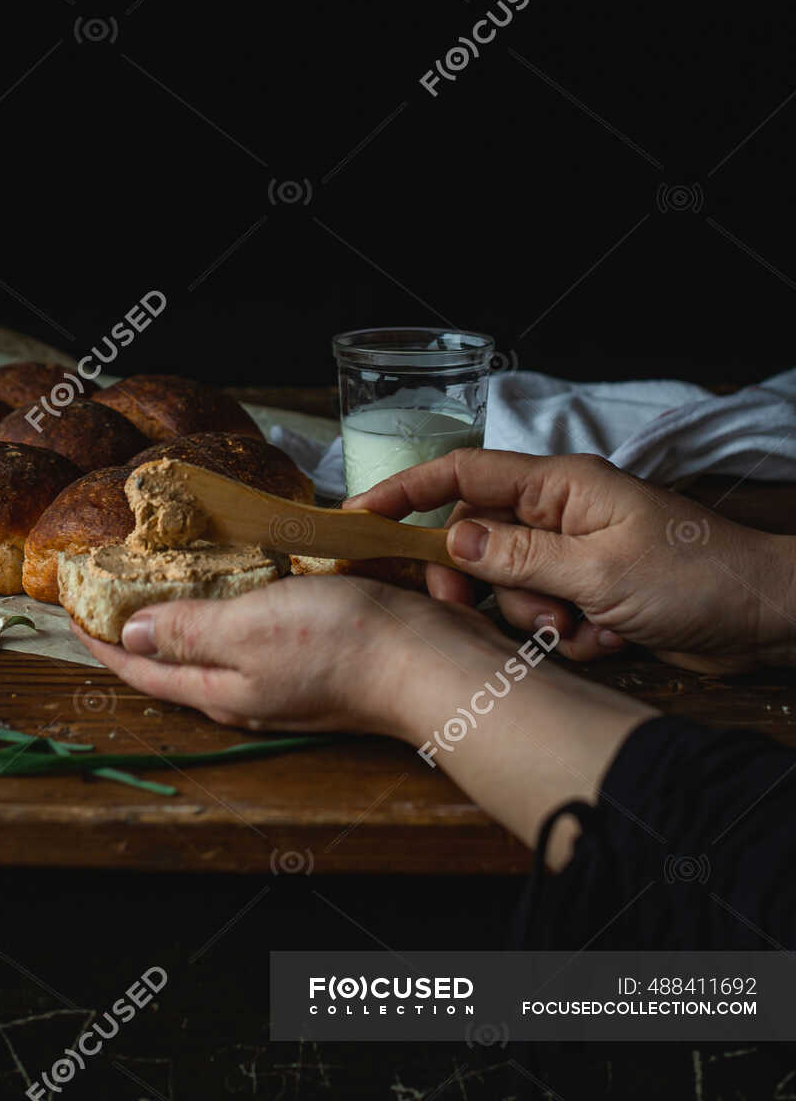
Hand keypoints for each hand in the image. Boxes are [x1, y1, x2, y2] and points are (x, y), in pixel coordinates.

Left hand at [72, 571, 500, 737]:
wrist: (434, 661)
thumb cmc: (343, 646)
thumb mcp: (249, 631)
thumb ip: (186, 633)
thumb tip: (125, 637)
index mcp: (222, 690)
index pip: (140, 670)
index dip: (99, 639)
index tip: (66, 605)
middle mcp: (248, 688)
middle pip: (174, 658)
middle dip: (137, 625)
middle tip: (108, 580)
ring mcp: (286, 672)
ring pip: (219, 639)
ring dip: (188, 608)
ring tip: (164, 568)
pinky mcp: (321, 648)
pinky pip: (263, 621)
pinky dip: (241, 594)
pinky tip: (247, 567)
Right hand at [347, 448, 795, 672]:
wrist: (763, 618)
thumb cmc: (692, 577)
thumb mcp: (598, 570)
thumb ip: (518, 555)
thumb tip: (450, 538)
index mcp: (558, 485)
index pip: (462, 474)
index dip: (406, 492)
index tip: (358, 517)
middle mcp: (559, 513)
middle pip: (478, 540)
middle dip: (487, 584)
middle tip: (499, 611)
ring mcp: (575, 554)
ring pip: (511, 587)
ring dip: (537, 619)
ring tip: (584, 629)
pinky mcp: (592, 594)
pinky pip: (547, 616)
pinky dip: (571, 637)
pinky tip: (610, 640)